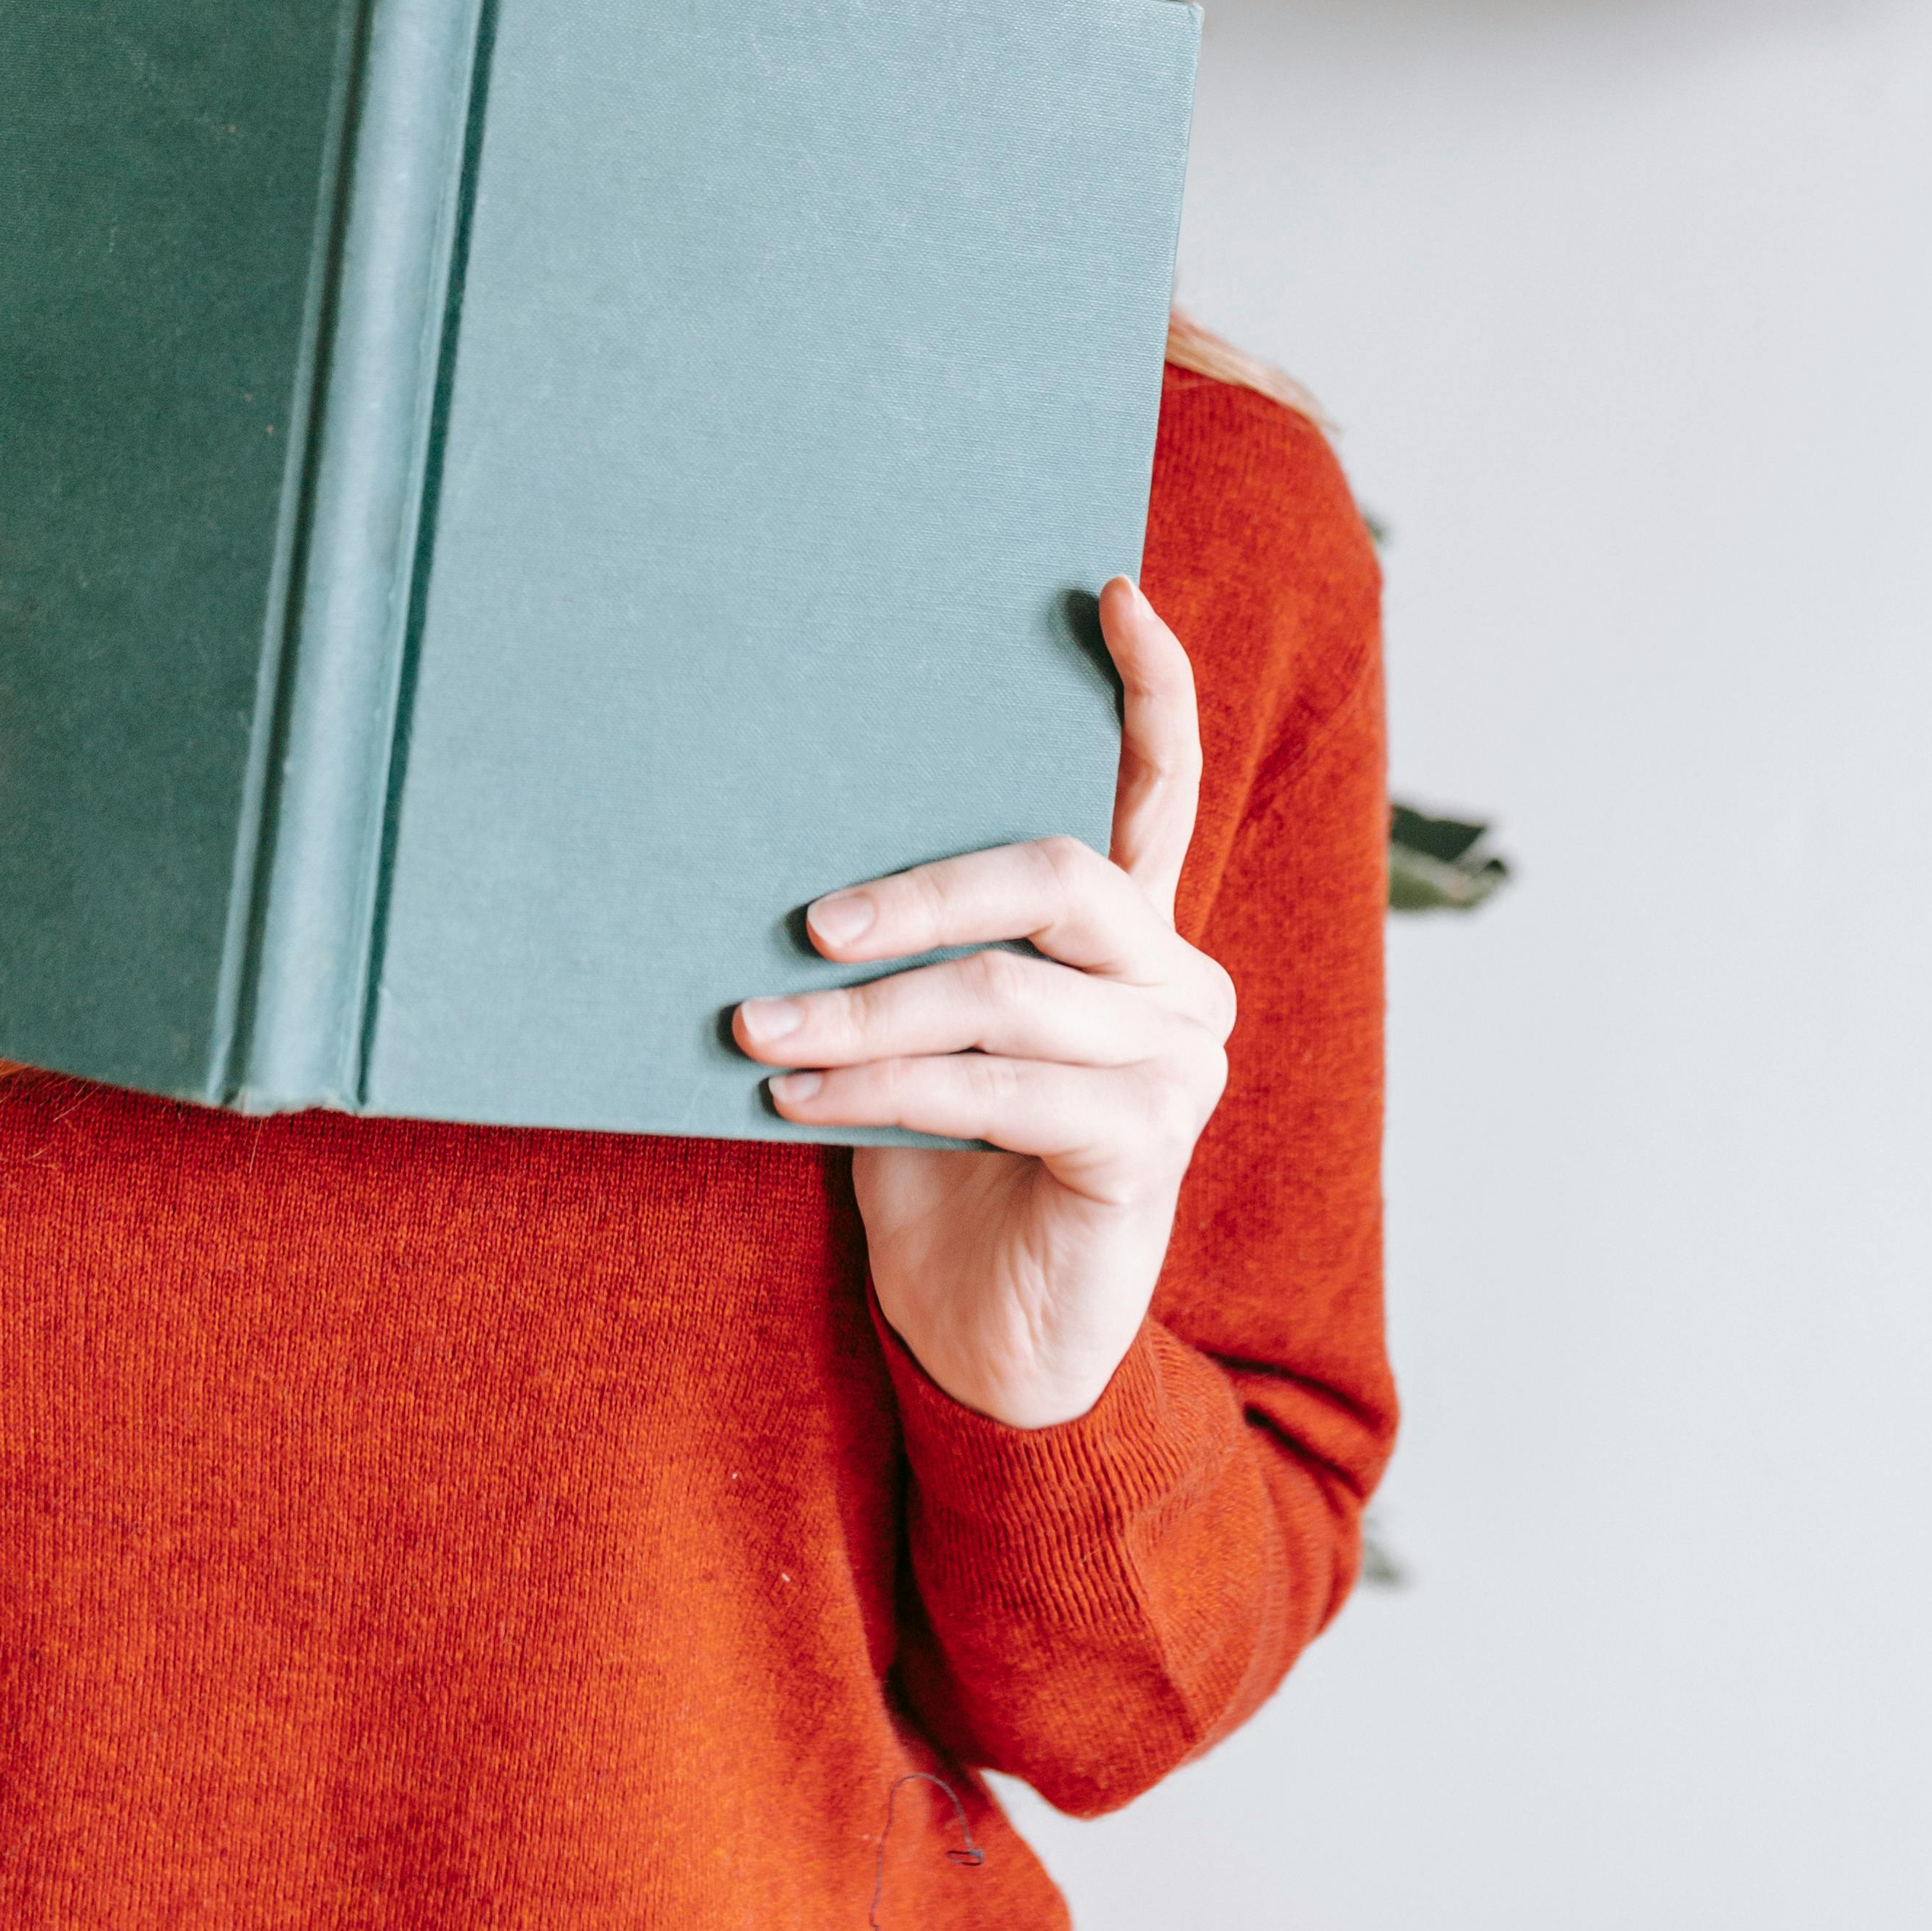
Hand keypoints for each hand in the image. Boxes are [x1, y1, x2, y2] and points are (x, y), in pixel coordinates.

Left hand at [731, 578, 1227, 1429]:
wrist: (982, 1340)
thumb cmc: (938, 1165)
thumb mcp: (917, 1031)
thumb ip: (908, 945)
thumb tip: (788, 856)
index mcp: (1129, 932)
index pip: (1159, 788)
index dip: (1151, 689)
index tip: (1110, 590)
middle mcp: (1176, 979)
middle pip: (1058, 876)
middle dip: (917, 890)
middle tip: (805, 917)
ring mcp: (1176, 1063)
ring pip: (1005, 992)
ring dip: (862, 1013)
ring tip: (754, 1027)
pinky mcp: (1145, 1147)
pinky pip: (997, 1089)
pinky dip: (885, 1088)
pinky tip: (796, 1100)